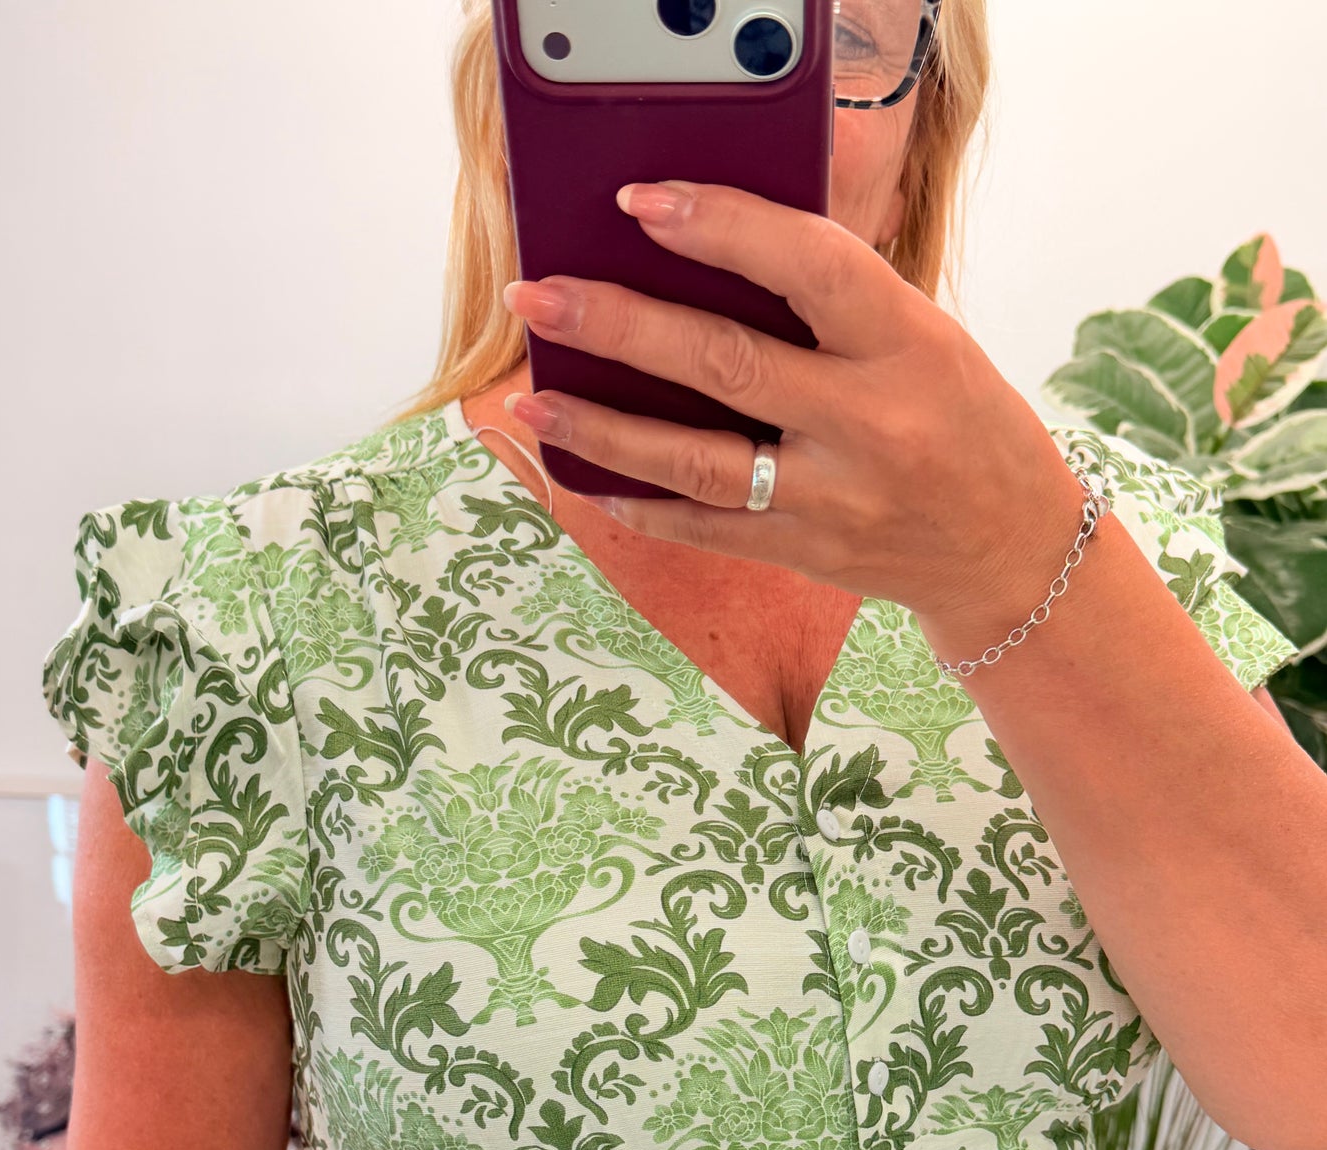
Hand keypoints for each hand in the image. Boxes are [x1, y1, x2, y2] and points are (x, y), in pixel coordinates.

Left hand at [500, 179, 1086, 625]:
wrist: (1006, 548)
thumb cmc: (961, 420)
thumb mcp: (923, 339)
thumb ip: (832, 305)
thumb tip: (705, 259)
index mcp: (907, 344)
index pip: (808, 266)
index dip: (722, 229)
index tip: (641, 203)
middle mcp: (869, 423)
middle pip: (726, 364)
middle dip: (619, 324)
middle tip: (539, 295)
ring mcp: (833, 498)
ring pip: (697, 461)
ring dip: (604, 427)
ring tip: (534, 395)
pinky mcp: (806, 554)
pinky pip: (704, 529)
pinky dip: (639, 502)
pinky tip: (584, 473)